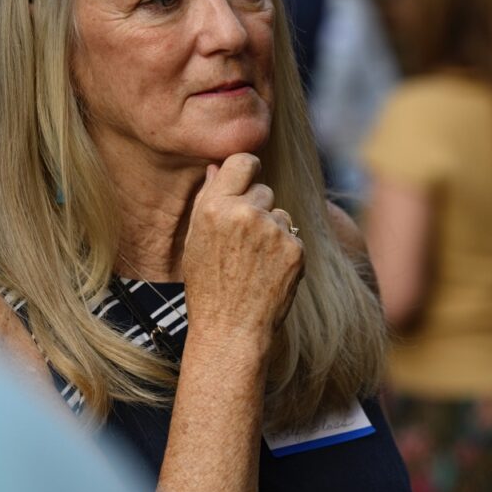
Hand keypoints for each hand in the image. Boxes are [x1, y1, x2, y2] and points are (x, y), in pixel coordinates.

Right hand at [181, 153, 304, 354]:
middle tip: (244, 242)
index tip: (248, 180)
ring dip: (273, 230)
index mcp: (215, 207)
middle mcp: (245, 213)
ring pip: (281, 214)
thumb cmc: (207, 286)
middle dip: (257, 208)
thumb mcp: (195, 241)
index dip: (247, 169)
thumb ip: (207, 199)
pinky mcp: (295, 249)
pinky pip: (294, 236)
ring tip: (255, 262)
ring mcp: (273, 231)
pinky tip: (269, 273)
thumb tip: (217, 167)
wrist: (231, 330)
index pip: (243, 161)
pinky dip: (286, 251)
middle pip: (264, 189)